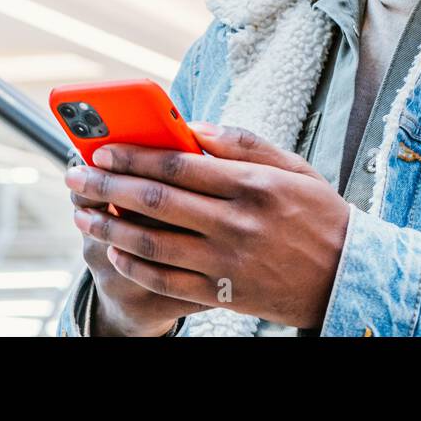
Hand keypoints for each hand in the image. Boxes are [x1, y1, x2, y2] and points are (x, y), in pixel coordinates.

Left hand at [64, 121, 351, 329]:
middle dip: (106, 186)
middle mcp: (236, 222)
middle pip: (155, 202)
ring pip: (152, 243)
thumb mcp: (291, 166)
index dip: (134, 156)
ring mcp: (227, 261)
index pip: (178, 165)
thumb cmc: (318, 213)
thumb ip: (242, 142)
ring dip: (108, 226)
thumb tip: (191, 127)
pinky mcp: (223, 293)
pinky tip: (115, 249)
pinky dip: (134, 265)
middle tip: (74, 173)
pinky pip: (166, 280)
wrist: (346, 275)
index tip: (103, 147)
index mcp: (252, 184)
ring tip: (81, 212)